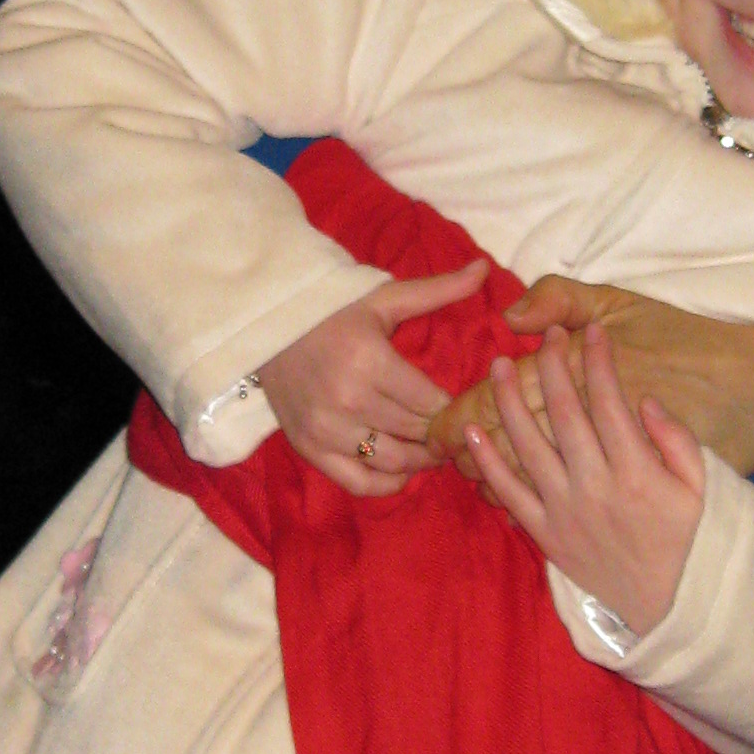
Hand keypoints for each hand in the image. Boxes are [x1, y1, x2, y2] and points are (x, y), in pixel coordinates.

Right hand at [257, 259, 489, 496]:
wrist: (269, 327)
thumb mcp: (384, 297)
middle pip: (415, 432)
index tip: (462, 406)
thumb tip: (483, 269)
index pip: (430, 402)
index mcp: (370, 360)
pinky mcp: (309, 447)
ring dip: (420, 460)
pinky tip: (402, 471)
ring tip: (432, 449)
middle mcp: (348, 399)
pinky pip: (358, 482)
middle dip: (440, 433)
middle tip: (455, 430)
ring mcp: (326, 428)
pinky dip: (386, 484)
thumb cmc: (333, 311)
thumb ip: (437, 289)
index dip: (452, 408)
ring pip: (393, 460)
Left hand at [464, 322, 705, 634]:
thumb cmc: (690, 539)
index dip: (598, 361)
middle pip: (565, 414)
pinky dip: (488, 462)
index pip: (610, 401)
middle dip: (552, 366)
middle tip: (546, 336)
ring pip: (529, 445)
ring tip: (495, 363)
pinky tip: (473, 430)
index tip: (592, 333)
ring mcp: (565, 511)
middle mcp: (596, 487)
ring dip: (509, 401)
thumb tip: (643, 399)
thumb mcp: (703, 487)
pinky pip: (510, 493)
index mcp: (638, 471)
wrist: (671, 606)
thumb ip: (676, 439)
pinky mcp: (545, 534)